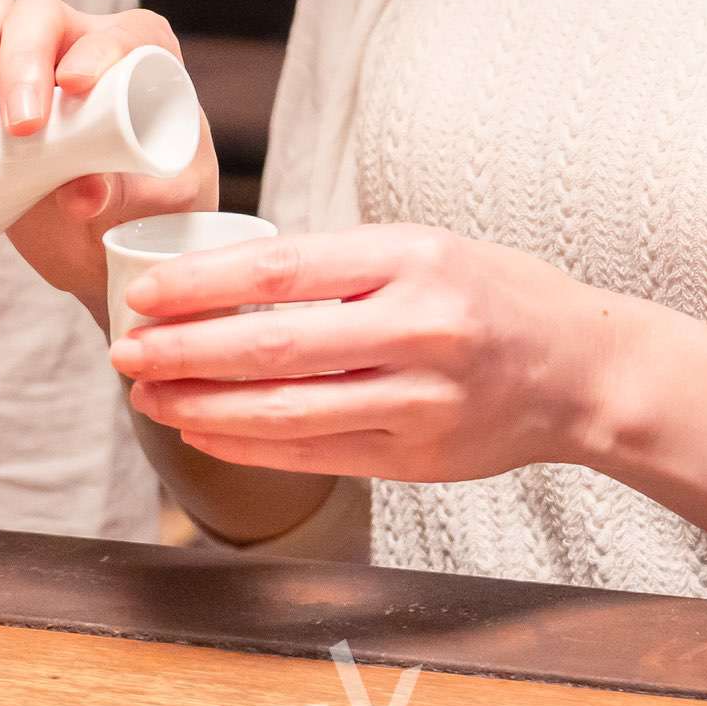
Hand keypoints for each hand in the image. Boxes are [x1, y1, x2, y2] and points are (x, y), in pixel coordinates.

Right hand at [0, 0, 219, 324]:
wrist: (107, 237)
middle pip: (40, 18)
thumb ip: (126, 188)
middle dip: (24, 61)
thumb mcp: (155, 199)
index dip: (95, 51)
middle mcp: (78, 38)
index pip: (115, 33)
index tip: (74, 88)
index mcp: (137, 52)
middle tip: (20, 126)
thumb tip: (81, 195)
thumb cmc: (148, 205)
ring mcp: (20, 58)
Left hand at [112, 223, 638, 488]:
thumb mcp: (426, 249)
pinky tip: (205, 430)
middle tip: (125, 351)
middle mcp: (417, 328)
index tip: (144, 294)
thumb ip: (342, 266)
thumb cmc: (495, 295)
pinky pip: (313, 454)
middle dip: (183, 350)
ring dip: (202, 405)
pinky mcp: (416, 457)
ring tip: (149, 396)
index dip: (202, 286)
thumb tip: (230, 281)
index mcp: (412, 259)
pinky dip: (249, 445)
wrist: (581, 369)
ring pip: (285, 409)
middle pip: (272, 343)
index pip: (283, 269)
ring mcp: (419, 399)